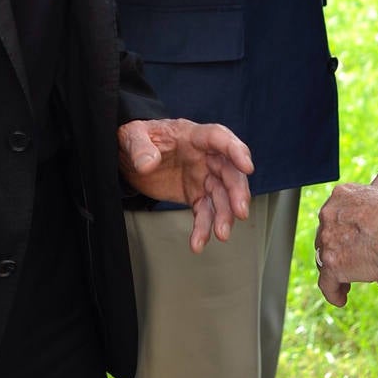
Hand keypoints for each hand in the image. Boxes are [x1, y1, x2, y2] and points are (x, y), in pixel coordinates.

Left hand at [119, 118, 253, 252]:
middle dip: (237, 191)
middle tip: (240, 211)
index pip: (219, 138)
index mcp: (192, 136)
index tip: (247, 166)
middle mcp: (203, 156)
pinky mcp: (195, 195)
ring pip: (221, 196)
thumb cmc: (138, 138)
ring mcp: (201, 176)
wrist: (130, 156)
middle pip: (228, 171)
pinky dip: (203, 228)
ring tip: (221, 233)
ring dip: (225, 215)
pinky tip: (199, 242)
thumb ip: (140, 147)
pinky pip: (205, 212)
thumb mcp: (132, 135)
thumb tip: (148, 163)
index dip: (235, 150)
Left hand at [315, 179, 377, 307]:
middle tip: (351, 260)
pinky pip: (327, 282)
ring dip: (337, 270)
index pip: (337, 214)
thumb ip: (377, 207)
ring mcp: (328, 238)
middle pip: (328, 236)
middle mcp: (330, 213)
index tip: (352, 239)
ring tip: (347, 282)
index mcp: (343, 194)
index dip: (344, 229)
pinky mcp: (333, 263)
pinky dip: (334, 291)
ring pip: (325, 258)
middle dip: (340, 249)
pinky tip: (341, 298)